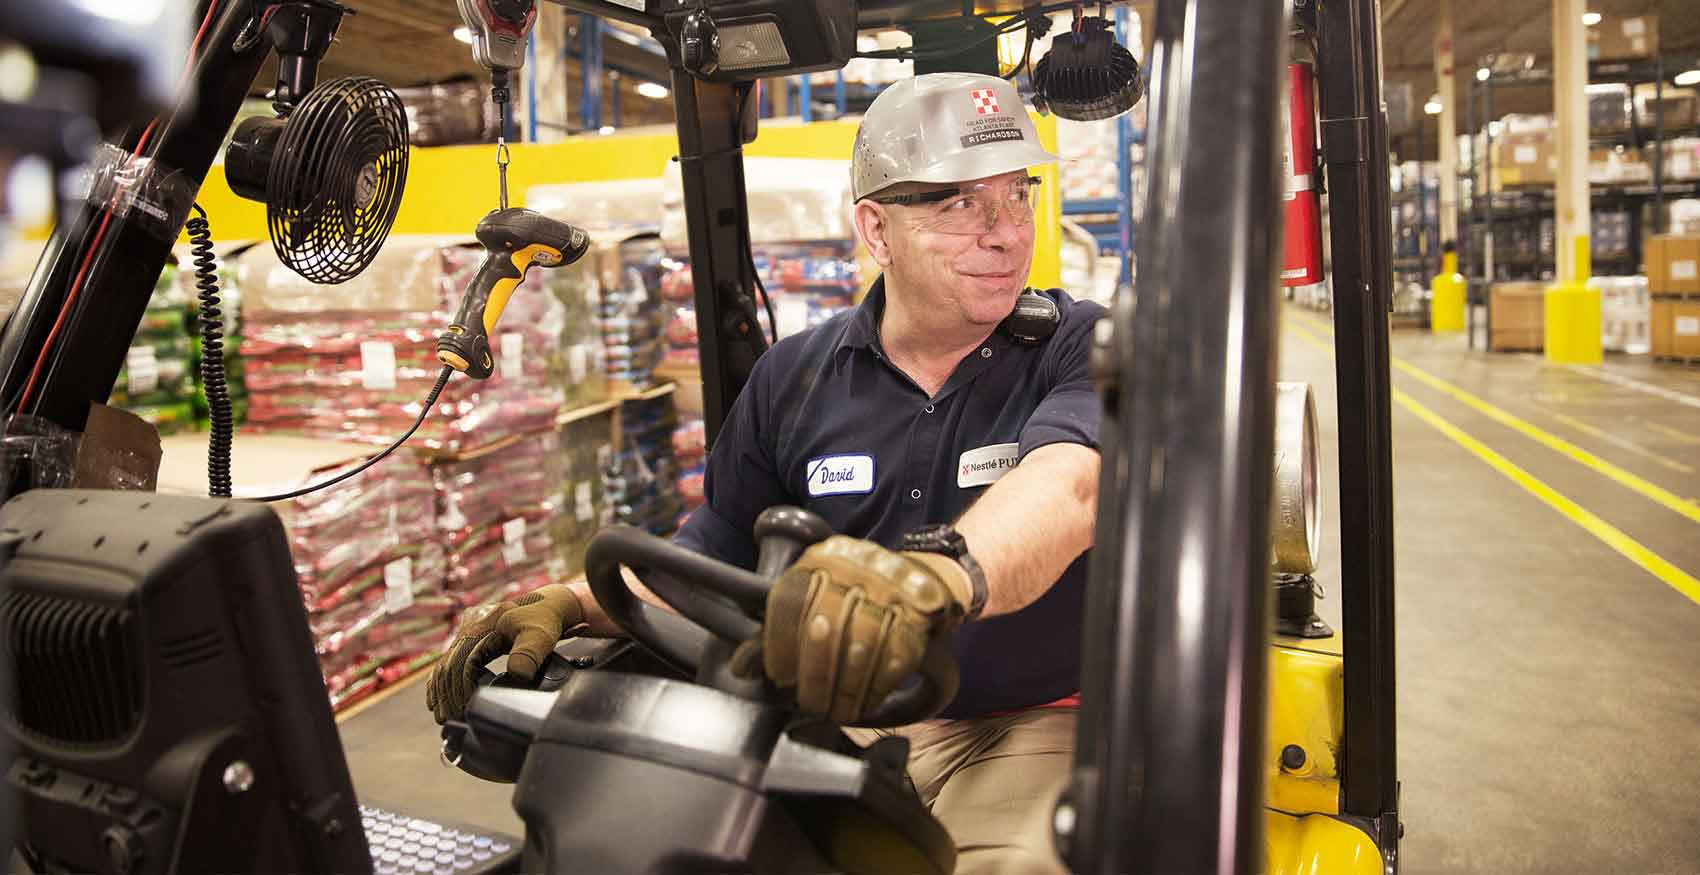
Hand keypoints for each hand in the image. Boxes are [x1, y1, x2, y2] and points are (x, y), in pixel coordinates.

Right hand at [426, 584, 584, 723]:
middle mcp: (471, 623)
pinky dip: (441, 681)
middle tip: (450, 719)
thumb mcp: (540, 637)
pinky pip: (449, 660)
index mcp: (484, 623)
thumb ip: (528, 655)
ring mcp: (468, 628)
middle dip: (448, 694)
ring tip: (443, 716)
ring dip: (441, 691)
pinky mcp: (470, 635)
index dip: (462, 688)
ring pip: (446, 663)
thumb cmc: (546, 622)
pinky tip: (436, 699)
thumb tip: (516, 675)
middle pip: (450, 663)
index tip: (467, 710)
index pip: (463, 661)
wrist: (550, 606)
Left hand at [752, 536, 965, 722]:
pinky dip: (876, 687)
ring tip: (836, 710)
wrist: (927, 579)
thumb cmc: (859, 594)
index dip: (778, 643)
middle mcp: (854, 566)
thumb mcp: (818, 596)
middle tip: (809, 702)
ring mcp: (891, 588)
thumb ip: (781, 628)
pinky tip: (865, 701)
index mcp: (821, 558)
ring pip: (858, 646)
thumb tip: (742, 668)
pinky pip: (893, 657)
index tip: (780, 676)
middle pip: (823, 627)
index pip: (789, 599)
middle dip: (814, 676)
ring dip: (845, 688)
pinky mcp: (920, 613)